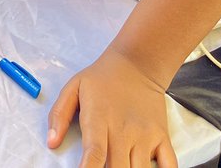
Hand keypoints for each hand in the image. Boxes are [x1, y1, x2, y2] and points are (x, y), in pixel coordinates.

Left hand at [47, 49, 176, 167]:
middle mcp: (124, 131)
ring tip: (119, 166)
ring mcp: (146, 136)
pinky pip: (169, 165)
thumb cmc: (102, 79)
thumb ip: (58, 115)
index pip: (95, 154)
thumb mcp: (73, 88)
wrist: (137, 64)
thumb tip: (51, 142)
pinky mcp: (162, 137)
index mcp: (99, 119)